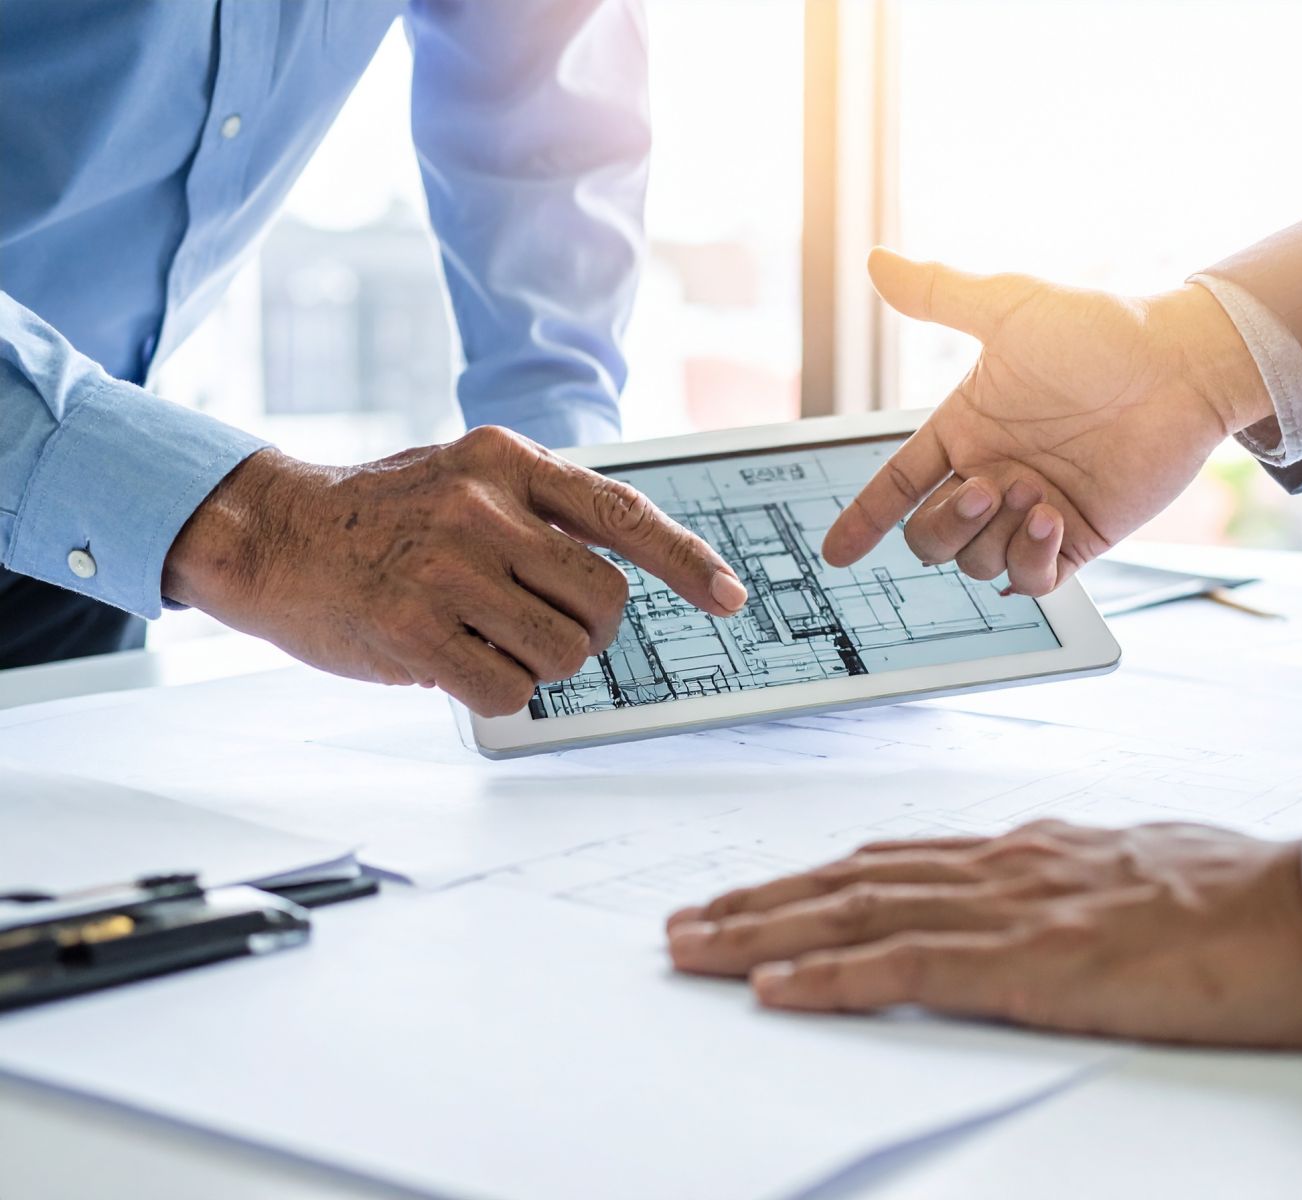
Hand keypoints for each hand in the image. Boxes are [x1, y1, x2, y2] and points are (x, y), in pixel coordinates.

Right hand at [163, 426, 747, 715]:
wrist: (272, 531)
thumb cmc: (381, 512)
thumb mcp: (465, 474)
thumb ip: (541, 507)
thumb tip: (631, 561)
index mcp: (506, 460)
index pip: (624, 513)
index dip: (686, 561)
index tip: (727, 596)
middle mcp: (484, 508)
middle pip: (604, 602)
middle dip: (589, 631)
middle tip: (543, 626)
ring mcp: (449, 570)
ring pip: (564, 652)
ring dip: (540, 662)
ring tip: (486, 634)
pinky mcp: (416, 631)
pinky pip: (509, 689)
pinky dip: (497, 689)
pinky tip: (454, 656)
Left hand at [667, 820, 1301, 1049]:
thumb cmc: (1242, 902)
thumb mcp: (1137, 880)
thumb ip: (1071, 885)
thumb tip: (1035, 902)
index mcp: (1026, 853)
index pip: (893, 860)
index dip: (815, 878)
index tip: (760, 893)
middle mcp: (1000, 866)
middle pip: (851, 878)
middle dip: (761, 901)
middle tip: (689, 920)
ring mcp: (1008, 909)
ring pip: (855, 912)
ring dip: (765, 932)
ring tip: (695, 948)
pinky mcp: (1027, 962)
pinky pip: (904, 966)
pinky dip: (829, 974)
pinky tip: (776, 985)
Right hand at [823, 249, 1275, 593]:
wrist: (1182, 365)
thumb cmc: (1101, 331)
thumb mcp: (1009, 306)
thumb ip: (937, 293)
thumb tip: (877, 261)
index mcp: (965, 431)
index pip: (898, 485)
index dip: (865, 518)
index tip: (838, 552)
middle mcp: (992, 476)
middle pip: (930, 537)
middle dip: (943, 526)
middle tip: (986, 487)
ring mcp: (1032, 511)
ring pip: (974, 564)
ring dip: (993, 536)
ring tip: (1037, 493)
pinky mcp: (1076, 539)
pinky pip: (1030, 583)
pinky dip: (1029, 562)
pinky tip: (1051, 521)